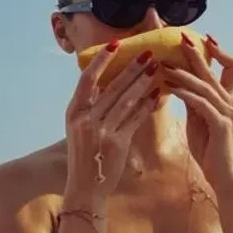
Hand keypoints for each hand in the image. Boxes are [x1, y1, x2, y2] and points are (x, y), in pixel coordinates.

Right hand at [65, 43, 159, 199]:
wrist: (86, 188)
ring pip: (126, 101)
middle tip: (149, 52)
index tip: (116, 44)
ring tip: (157, 68)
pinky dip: (146, 106)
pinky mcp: (117, 144)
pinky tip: (158, 95)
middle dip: (132, 68)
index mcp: (74, 112)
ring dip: (143, 83)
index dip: (102, 60)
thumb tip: (108, 82)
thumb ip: (91, 107)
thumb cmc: (85, 156)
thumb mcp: (80, 129)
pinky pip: (135, 119)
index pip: (88, 79)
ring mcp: (101, 132)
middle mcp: (86, 120)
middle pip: (112, 87)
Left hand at [161, 33, 232, 188]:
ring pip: (205, 85)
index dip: (220, 51)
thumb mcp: (198, 119)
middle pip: (215, 70)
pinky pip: (201, 103)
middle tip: (179, 38)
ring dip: (184, 74)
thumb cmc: (208, 148)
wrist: (220, 174)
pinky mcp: (220, 124)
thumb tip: (178, 81)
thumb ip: (193, 99)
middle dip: (197, 53)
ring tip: (165, 65)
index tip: (204, 38)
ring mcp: (228, 112)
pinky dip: (185, 93)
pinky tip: (170, 88)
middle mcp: (231, 101)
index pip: (231, 67)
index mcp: (227, 98)